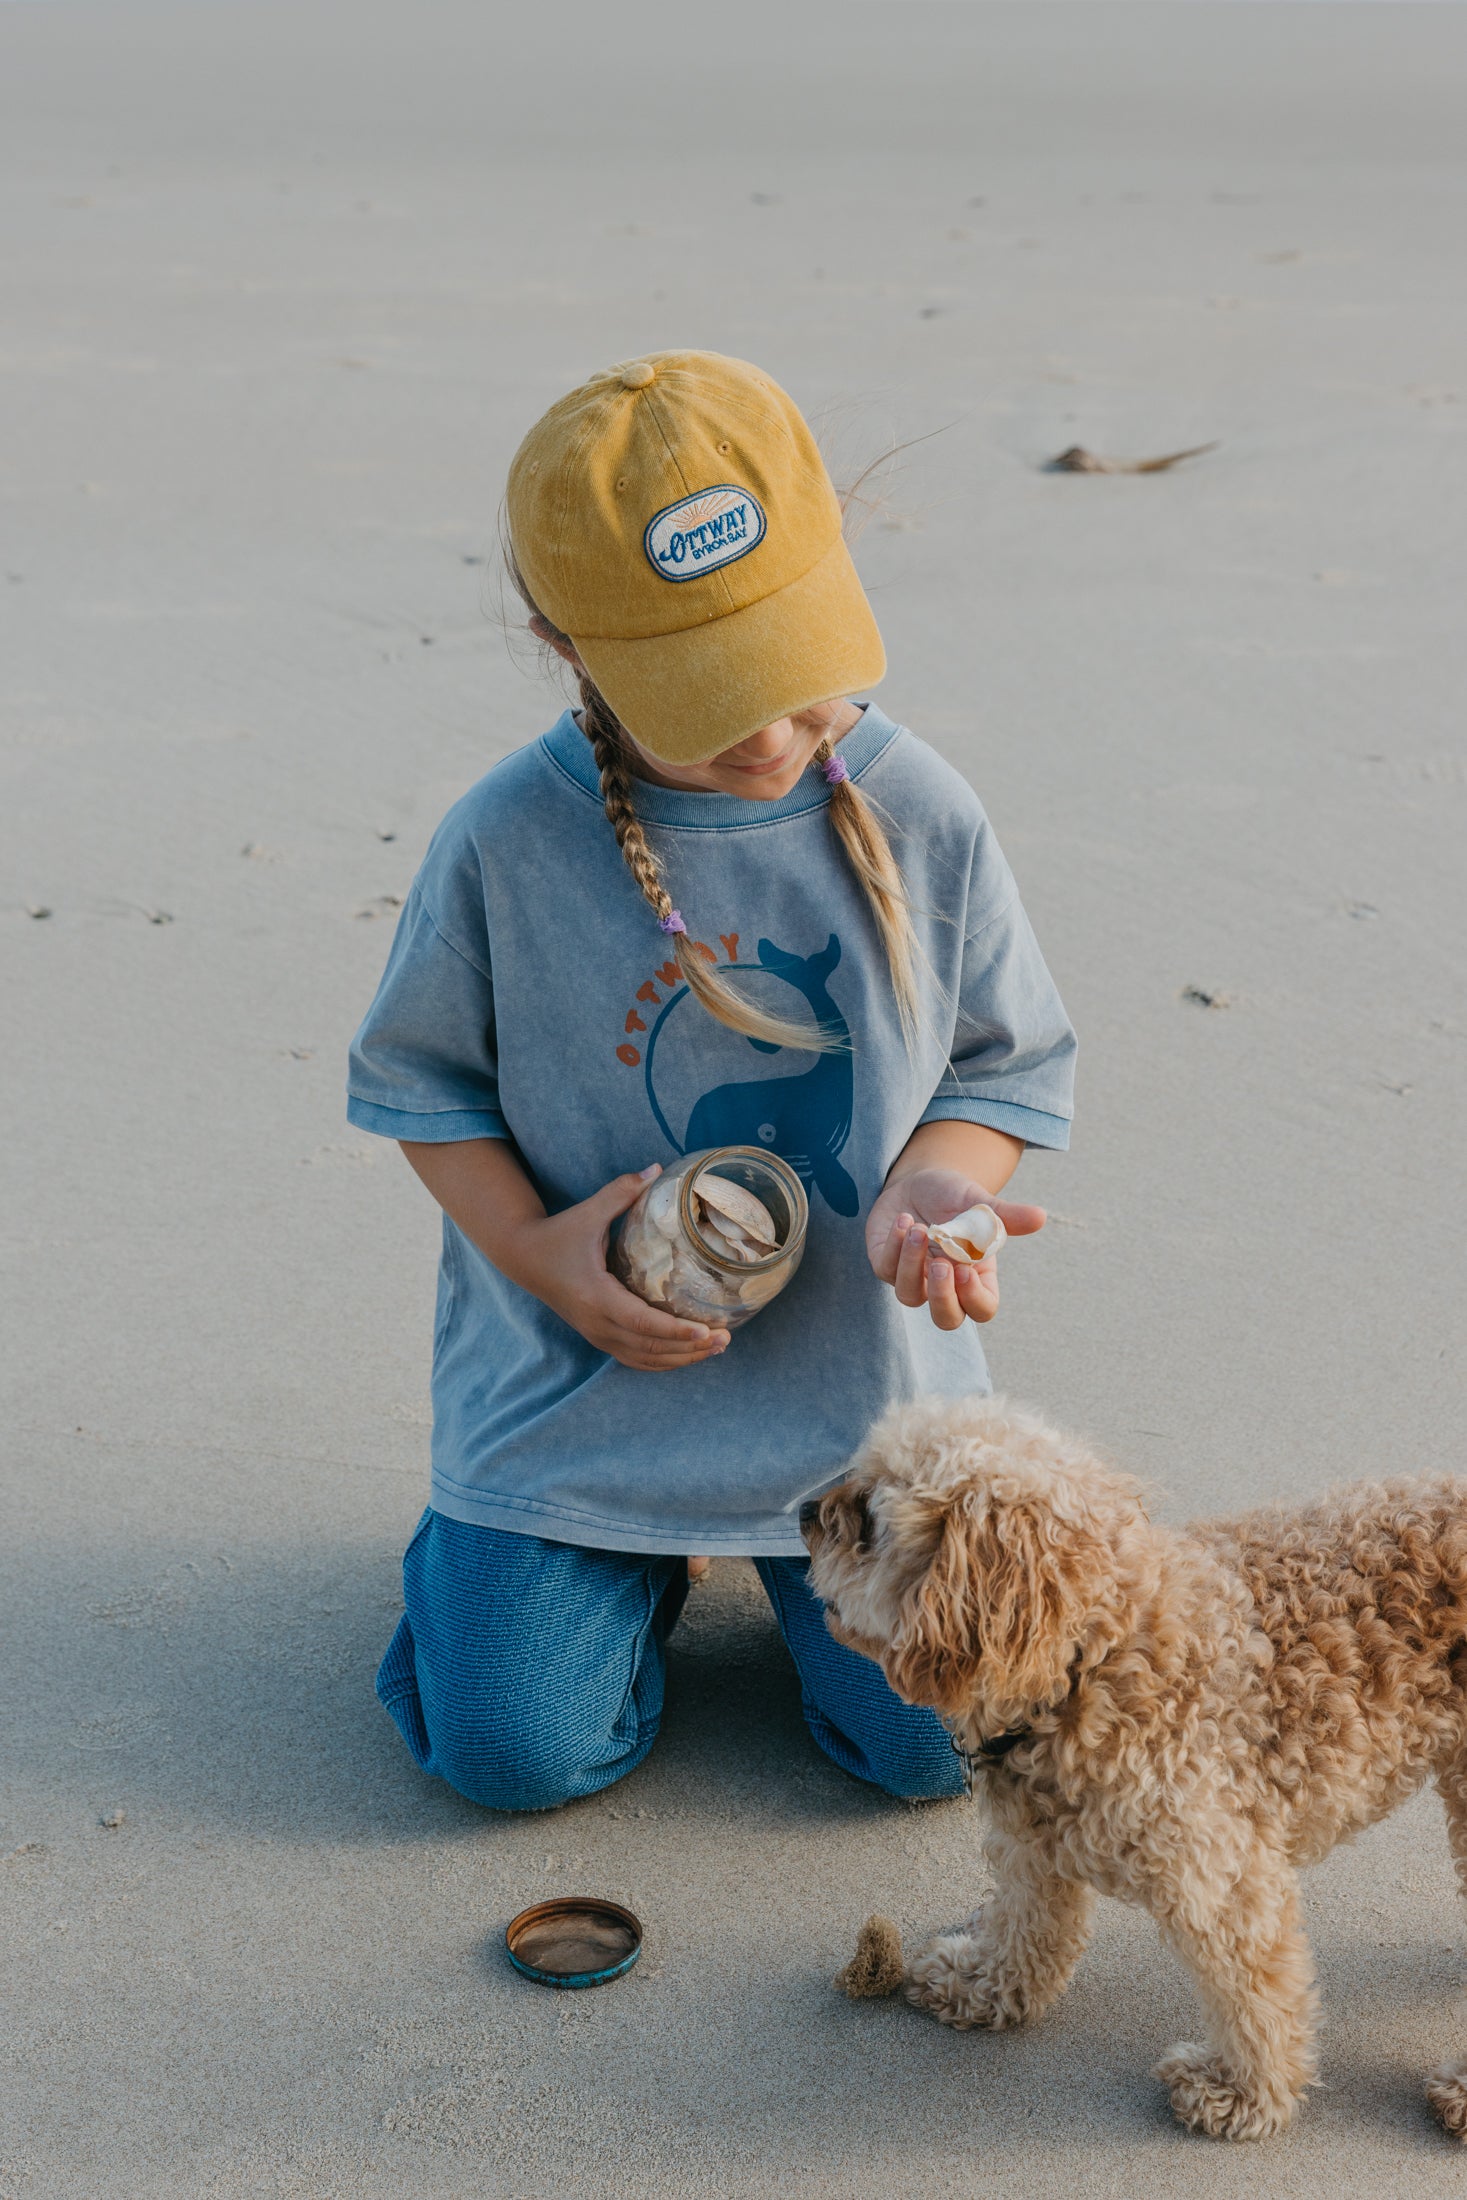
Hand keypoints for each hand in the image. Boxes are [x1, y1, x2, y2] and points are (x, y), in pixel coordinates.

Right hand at [502, 1165, 729, 1371]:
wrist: (523, 1257)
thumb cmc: (558, 1234)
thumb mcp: (588, 1212)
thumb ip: (621, 1192)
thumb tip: (656, 1168)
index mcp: (596, 1296)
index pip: (642, 1323)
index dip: (676, 1331)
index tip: (708, 1331)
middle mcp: (597, 1324)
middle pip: (650, 1348)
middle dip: (689, 1348)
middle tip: (725, 1340)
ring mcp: (597, 1335)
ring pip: (645, 1359)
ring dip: (681, 1358)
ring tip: (717, 1348)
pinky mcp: (599, 1337)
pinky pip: (635, 1358)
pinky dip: (663, 1361)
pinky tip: (688, 1353)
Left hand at [865, 1166, 1045, 1330]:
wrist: (919, 1181)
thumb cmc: (955, 1197)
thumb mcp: (980, 1202)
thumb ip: (1006, 1214)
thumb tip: (1040, 1217)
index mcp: (975, 1275)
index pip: (981, 1308)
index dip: (974, 1298)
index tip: (966, 1269)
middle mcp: (945, 1284)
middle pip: (946, 1319)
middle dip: (943, 1298)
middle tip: (942, 1264)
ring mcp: (914, 1278)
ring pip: (909, 1296)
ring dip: (912, 1264)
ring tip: (920, 1229)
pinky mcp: (886, 1264)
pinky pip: (886, 1268)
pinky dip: (895, 1245)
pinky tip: (904, 1220)